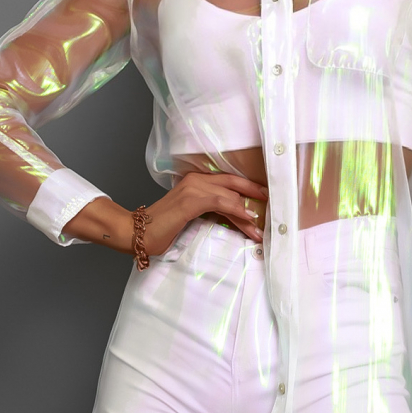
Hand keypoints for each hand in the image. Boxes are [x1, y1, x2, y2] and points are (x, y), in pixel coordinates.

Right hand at [141, 170, 268, 254]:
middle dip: (256, 194)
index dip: (249, 188)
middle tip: (273, 206)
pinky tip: (248, 219)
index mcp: (196, 181)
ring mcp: (193, 188)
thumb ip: (211, 211)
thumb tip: (235, 218)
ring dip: (248, 214)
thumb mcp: (192, 216)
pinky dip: (237, 211)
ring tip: (261, 228)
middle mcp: (196, 180)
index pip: (229, 181)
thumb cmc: (163, 228)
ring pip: (230, 196)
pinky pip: (221, 203)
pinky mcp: (190, 201)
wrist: (138, 232)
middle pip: (234, 183)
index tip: (265, 197)